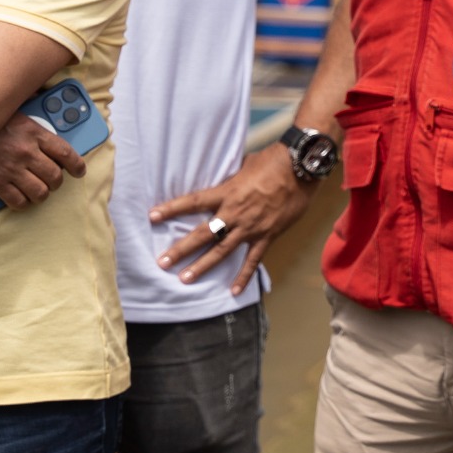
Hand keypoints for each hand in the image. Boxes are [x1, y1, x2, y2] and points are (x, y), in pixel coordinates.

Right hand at [0, 113, 84, 208]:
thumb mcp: (14, 112)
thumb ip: (33, 118)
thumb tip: (47, 115)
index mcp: (34, 133)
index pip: (65, 153)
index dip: (77, 165)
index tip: (79, 171)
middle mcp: (26, 153)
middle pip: (54, 176)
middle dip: (57, 182)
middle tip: (53, 181)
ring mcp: (11, 169)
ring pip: (39, 192)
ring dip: (41, 194)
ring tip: (38, 191)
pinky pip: (17, 201)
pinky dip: (22, 203)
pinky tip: (21, 198)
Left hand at [152, 144, 315, 295]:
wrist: (300, 168)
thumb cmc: (272, 161)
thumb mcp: (244, 166)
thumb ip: (229, 181)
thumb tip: (219, 184)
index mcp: (227, 192)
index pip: (193, 202)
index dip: (172, 208)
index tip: (152, 216)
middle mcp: (235, 212)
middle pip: (203, 233)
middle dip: (181, 249)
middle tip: (162, 262)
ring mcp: (251, 227)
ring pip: (222, 250)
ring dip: (202, 266)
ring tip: (184, 279)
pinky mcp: (267, 235)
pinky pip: (253, 259)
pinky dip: (244, 276)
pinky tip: (233, 291)